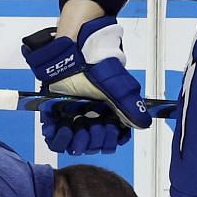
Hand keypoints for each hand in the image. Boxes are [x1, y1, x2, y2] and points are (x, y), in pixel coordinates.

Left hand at [22, 17, 149, 155]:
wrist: (72, 50)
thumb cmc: (96, 66)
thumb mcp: (117, 86)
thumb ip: (130, 106)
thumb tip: (143, 124)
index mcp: (107, 114)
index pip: (110, 140)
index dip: (110, 141)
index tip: (110, 132)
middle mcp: (90, 118)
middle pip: (91, 145)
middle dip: (93, 141)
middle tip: (93, 129)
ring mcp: (71, 117)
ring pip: (72, 145)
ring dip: (75, 143)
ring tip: (76, 130)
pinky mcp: (53, 114)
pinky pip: (53, 136)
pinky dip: (58, 137)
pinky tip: (63, 129)